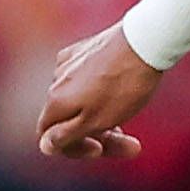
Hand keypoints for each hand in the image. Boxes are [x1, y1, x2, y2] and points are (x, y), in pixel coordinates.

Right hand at [35, 26, 163, 161]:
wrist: (145, 41)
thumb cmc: (123, 86)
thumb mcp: (96, 121)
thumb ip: (66, 136)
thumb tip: (44, 146)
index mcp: (55, 101)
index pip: (49, 136)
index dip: (74, 149)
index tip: (101, 149)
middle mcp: (56, 80)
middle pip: (69, 119)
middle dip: (99, 136)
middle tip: (132, 145)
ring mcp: (70, 62)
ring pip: (79, 99)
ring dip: (101, 115)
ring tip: (129, 115)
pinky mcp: (84, 49)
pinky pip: (86, 79)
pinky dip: (100, 92)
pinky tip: (120, 91)